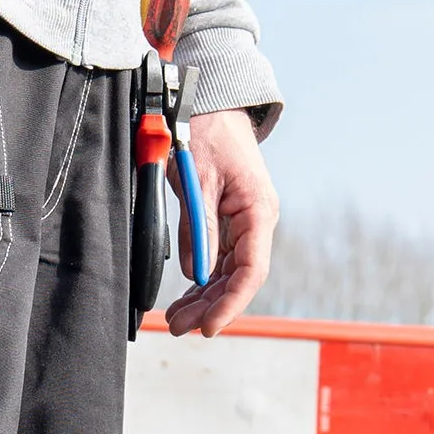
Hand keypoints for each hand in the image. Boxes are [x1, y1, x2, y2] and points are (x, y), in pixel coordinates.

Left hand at [165, 109, 276, 336]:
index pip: (250, 272)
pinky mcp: (230, 223)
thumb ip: (198, 226)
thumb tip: (196, 274)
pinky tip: (185, 298)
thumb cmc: (206, 134)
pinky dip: (202, 281)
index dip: (230, 304)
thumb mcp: (197, 178)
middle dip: (210, 307)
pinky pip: (220, 260)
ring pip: (228, 274)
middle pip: (238, 279)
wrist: (214, 106)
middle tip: (177, 326)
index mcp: (258, 212)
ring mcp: (245, 224)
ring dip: (204, 299)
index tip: (208, 327)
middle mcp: (257, 222)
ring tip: (176, 319)